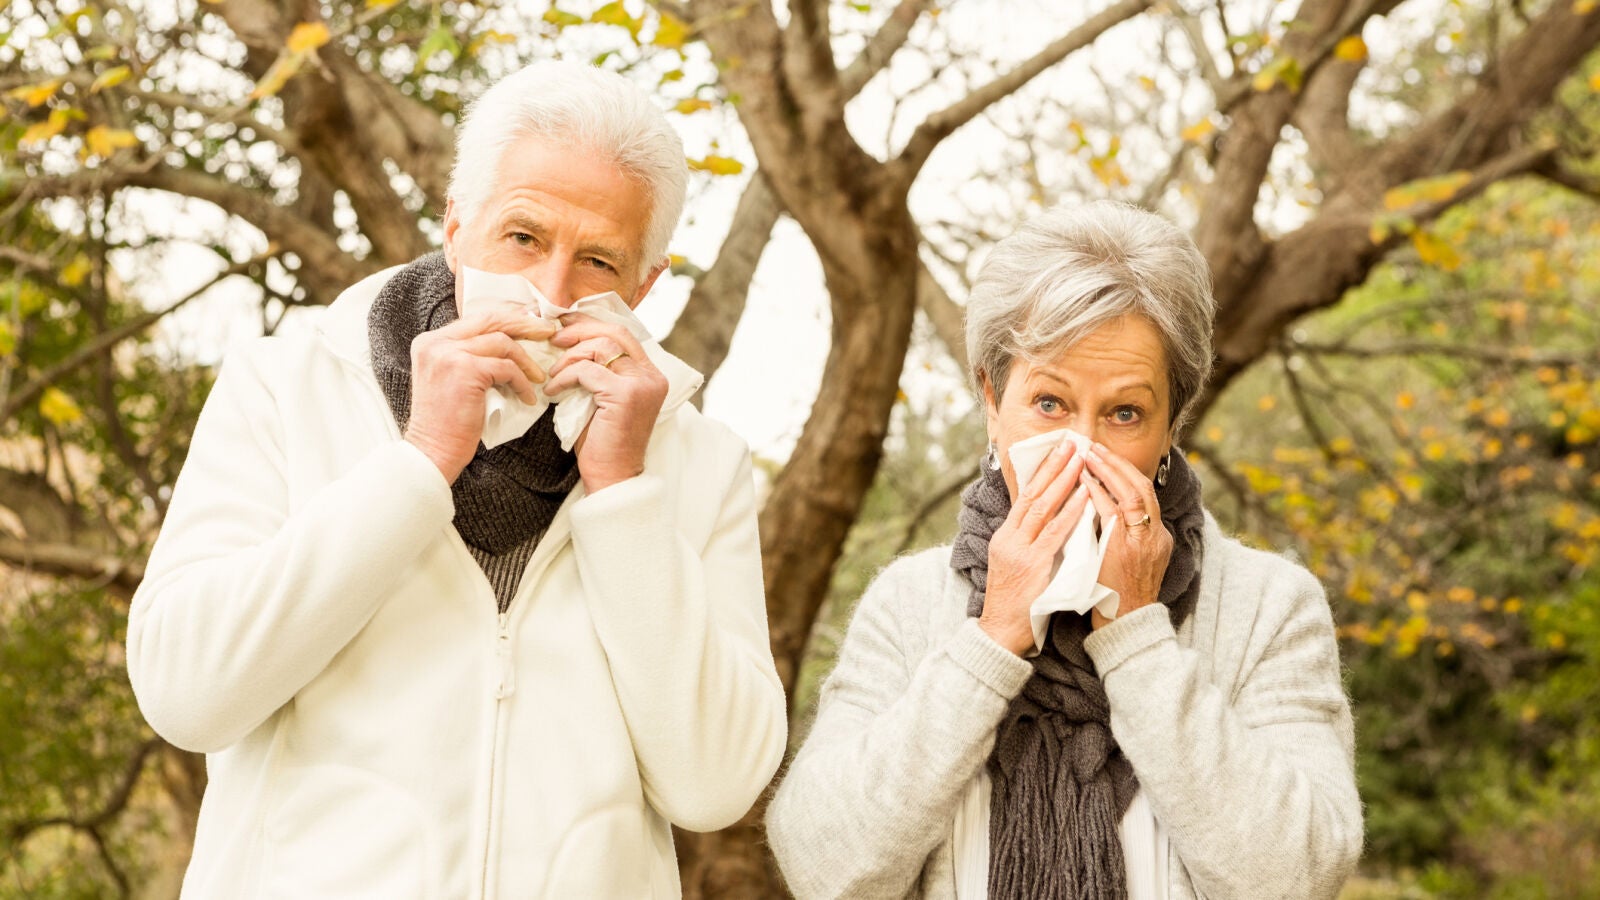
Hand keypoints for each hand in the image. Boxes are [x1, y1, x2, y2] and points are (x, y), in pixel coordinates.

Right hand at [404, 301, 554, 483]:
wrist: (433, 451)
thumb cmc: (447, 422)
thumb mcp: (453, 378)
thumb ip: (470, 356)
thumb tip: (508, 341)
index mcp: (431, 341)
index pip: (477, 319)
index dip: (508, 319)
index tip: (530, 325)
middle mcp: (436, 342)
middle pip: (490, 320)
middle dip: (524, 324)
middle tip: (547, 332)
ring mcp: (449, 354)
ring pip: (502, 342)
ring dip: (526, 361)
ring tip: (538, 378)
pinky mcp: (465, 370)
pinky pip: (506, 368)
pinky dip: (522, 382)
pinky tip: (527, 397)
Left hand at [545, 313, 667, 493]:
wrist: (611, 477)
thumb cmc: (603, 441)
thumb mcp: (602, 398)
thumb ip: (599, 370)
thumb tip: (571, 340)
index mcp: (651, 375)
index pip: (623, 334)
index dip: (592, 324)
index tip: (566, 325)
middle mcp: (652, 376)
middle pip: (614, 333)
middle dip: (580, 330)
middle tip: (555, 337)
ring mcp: (641, 385)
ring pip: (601, 347)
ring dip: (570, 356)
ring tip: (554, 373)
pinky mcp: (625, 395)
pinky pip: (587, 371)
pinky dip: (565, 376)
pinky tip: (553, 391)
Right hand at [979, 441, 1089, 655]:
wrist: (999, 634)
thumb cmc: (1014, 605)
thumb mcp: (1018, 567)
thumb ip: (1033, 544)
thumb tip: (1055, 524)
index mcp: (1006, 536)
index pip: (1025, 496)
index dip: (1043, 472)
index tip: (1059, 452)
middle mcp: (1010, 537)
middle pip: (1032, 493)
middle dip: (1053, 466)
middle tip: (1071, 442)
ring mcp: (1019, 549)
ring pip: (1042, 506)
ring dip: (1063, 480)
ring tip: (1080, 459)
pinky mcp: (1032, 564)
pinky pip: (1054, 532)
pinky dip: (1070, 512)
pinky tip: (1084, 496)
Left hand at [1082, 442, 1172, 628]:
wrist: (1125, 625)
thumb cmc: (1118, 596)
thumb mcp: (1129, 561)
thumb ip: (1122, 535)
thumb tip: (1101, 509)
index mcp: (1157, 537)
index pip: (1144, 493)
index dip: (1124, 472)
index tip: (1105, 457)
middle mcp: (1155, 535)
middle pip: (1142, 487)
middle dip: (1117, 463)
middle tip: (1093, 447)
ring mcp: (1143, 541)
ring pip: (1132, 494)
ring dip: (1108, 471)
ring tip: (1087, 455)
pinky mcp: (1126, 549)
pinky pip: (1113, 512)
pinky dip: (1099, 493)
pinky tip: (1084, 481)